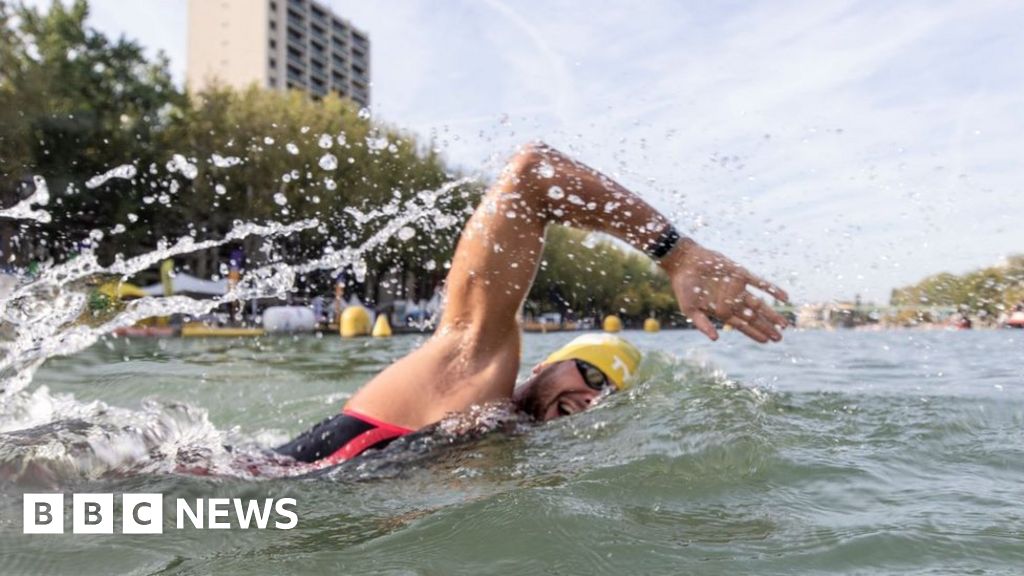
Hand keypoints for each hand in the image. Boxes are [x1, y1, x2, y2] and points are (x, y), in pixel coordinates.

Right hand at [661, 239, 789, 342]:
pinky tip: (784, 297)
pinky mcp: (740, 274)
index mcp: (720, 311)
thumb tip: (715, 339)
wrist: (685, 262)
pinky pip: (759, 283)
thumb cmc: (684, 287)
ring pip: (758, 304)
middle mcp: (731, 301)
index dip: (754, 333)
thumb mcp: (689, 309)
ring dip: (771, 313)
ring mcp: (737, 288)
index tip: (766, 341)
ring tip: (784, 324)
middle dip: (766, 327)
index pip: (741, 325)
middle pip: (753, 317)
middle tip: (779, 338)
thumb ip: (702, 324)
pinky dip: (772, 290)